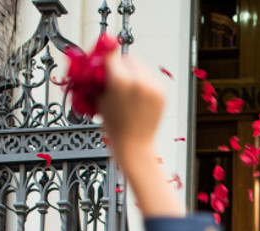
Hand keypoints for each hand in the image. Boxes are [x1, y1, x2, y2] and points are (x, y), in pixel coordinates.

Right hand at [98, 52, 181, 217]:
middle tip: (114, 74)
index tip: (102, 58)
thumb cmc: (115, 128)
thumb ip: (100, 80)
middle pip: (129, 58)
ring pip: (141, 67)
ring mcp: (153, 87)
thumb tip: (96, 65)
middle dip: (121, 64)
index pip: (112, 55)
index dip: (105, 58)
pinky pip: (150, 79)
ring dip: (133, 72)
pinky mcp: (162, 93)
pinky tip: (136, 96)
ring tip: (126, 88)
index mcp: (121, 81)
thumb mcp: (100, 100)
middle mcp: (139, 81)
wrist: (134, 147)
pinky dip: (143, 83)